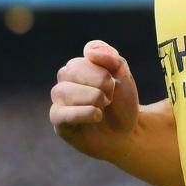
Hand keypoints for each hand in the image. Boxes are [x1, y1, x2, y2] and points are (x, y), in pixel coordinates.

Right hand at [50, 40, 139, 154]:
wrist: (127, 133)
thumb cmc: (122, 104)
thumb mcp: (124, 78)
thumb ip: (112, 59)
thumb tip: (89, 52)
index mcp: (80, 66)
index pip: (85, 57)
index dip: (103, 71)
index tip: (114, 83)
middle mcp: (65, 81)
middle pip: (70, 71)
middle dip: (98, 84)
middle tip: (110, 97)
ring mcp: (60, 101)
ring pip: (63, 91)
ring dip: (91, 98)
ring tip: (104, 107)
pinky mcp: (59, 122)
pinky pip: (59, 113)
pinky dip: (83, 113)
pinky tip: (97, 116)